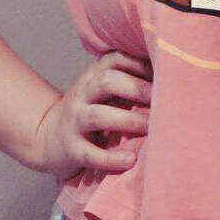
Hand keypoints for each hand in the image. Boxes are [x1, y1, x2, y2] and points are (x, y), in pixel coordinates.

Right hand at [29, 51, 152, 180]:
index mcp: (92, 76)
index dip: (140, 64)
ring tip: (152, 128)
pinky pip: (90, 153)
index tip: (164, 75)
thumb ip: (127, 80)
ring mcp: (74, 121)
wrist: (46, 137)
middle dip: (138, 89)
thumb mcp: (102, 90)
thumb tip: (172, 77)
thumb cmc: (89, 111)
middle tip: (163, 102)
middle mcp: (82, 94)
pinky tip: (131, 160)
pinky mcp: (71, 149)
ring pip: (98, 116)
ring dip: (129, 121)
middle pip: (106, 81)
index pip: (115, 59)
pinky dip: (111, 158)